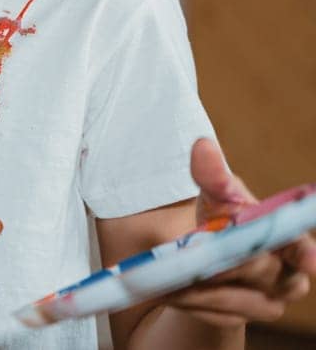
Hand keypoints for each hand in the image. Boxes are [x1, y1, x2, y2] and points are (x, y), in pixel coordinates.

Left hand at [160, 138, 314, 327]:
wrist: (211, 260)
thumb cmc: (226, 220)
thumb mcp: (219, 196)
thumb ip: (214, 176)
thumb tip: (202, 147)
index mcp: (290, 242)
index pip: (300, 248)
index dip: (304, 254)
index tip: (309, 260)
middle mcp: (286, 278)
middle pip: (256, 271)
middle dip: (222, 261)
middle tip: (191, 253)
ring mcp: (264, 303)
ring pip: (231, 299)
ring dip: (197, 285)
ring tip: (165, 271)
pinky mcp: (236, 320)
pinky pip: (210, 314)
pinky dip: (187, 300)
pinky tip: (166, 288)